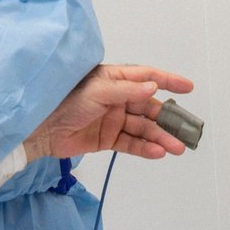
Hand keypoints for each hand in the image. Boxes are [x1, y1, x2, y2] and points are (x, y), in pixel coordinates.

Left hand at [29, 63, 194, 161]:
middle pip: (149, 108)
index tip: (188, 88)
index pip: (147, 77)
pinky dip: (145, 148)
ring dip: (160, 137)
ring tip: (175, 148)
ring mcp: (114, 119)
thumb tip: (153, 87)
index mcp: (114, 80)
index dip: (168, 81)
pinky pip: (132, 143)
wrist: (41, 129)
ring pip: (144, 128)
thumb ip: (126, 91)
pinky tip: (158, 152)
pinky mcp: (108, 139)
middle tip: (186, 131)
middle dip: (168, 119)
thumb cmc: (64, 101)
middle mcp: (118, 98)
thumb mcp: (97, 92)